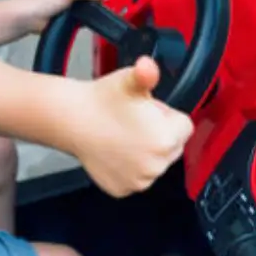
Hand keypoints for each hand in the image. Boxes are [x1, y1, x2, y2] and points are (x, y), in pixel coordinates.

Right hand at [71, 56, 194, 197]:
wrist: (72, 119)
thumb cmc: (101, 101)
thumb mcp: (129, 81)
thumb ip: (147, 74)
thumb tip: (148, 66)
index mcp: (166, 139)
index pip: (184, 126)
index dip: (166, 115)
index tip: (148, 111)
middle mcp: (156, 165)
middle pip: (172, 147)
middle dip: (159, 134)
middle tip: (134, 121)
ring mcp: (139, 181)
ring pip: (154, 163)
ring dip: (145, 152)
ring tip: (122, 134)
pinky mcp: (123, 189)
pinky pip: (135, 177)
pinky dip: (128, 167)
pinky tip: (115, 150)